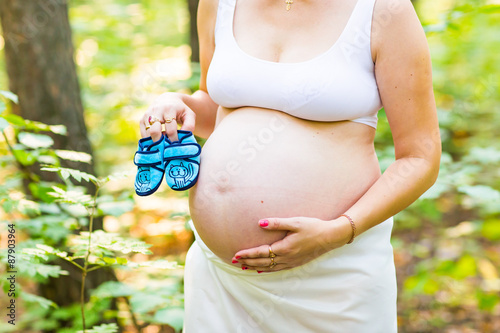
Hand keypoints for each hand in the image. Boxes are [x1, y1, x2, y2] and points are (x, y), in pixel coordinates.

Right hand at [140, 92, 195, 141]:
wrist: (167, 100)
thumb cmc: (180, 110)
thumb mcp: (189, 115)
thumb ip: (189, 126)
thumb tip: (182, 138)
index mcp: (169, 109)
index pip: (170, 130)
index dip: (173, 140)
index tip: (176, 145)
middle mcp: (156, 111)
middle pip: (155, 131)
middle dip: (160, 143)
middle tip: (167, 148)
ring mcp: (147, 115)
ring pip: (147, 134)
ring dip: (154, 142)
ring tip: (162, 145)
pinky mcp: (142, 120)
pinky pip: (143, 134)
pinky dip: (149, 140)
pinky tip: (157, 142)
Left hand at [232, 216, 352, 272]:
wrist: (330, 237)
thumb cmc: (313, 227)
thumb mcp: (295, 222)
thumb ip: (277, 223)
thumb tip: (260, 223)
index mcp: (285, 248)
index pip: (261, 252)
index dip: (248, 254)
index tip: (236, 254)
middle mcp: (286, 258)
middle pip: (262, 262)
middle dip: (247, 262)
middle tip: (234, 261)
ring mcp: (291, 262)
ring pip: (269, 267)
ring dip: (255, 267)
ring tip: (244, 267)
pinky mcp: (296, 263)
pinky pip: (277, 269)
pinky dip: (267, 269)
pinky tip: (262, 269)